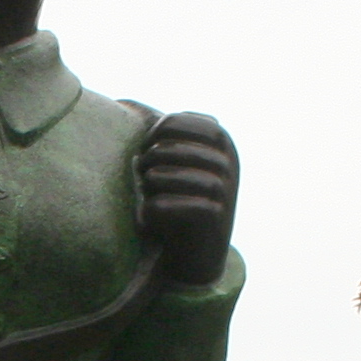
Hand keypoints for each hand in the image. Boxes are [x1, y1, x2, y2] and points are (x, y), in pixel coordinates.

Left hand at [136, 111, 238, 286]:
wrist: (195, 252)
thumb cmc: (180, 199)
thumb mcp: (180, 162)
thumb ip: (168, 137)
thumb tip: (132, 108)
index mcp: (220, 141)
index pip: (177, 121)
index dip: (152, 132)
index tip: (144, 149)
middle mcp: (228, 162)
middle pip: (174, 148)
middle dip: (150, 159)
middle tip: (142, 175)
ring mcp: (226, 190)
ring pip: (180, 176)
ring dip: (154, 182)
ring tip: (145, 191)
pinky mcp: (218, 218)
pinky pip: (186, 206)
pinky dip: (160, 208)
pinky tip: (147, 213)